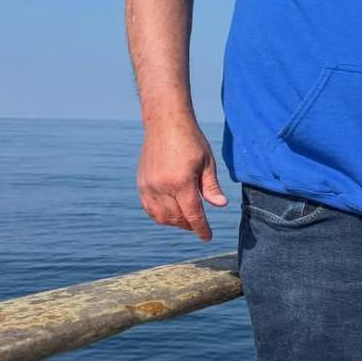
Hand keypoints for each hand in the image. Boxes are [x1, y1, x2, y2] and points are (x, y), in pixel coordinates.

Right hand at [137, 121, 227, 241]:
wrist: (165, 123)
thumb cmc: (190, 140)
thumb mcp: (207, 162)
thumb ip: (212, 187)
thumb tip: (220, 205)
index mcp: (181, 182)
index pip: (193, 215)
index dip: (201, 229)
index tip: (207, 238)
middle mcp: (162, 186)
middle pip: (176, 218)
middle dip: (189, 225)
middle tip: (199, 225)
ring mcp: (148, 186)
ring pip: (160, 217)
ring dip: (174, 222)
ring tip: (186, 218)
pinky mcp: (141, 183)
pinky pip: (149, 208)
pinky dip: (160, 215)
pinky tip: (171, 211)